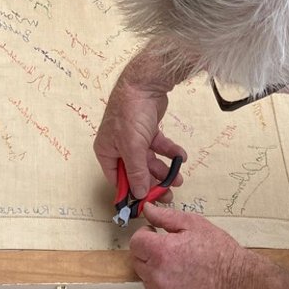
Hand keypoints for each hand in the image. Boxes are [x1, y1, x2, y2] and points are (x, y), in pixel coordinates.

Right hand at [95, 64, 185, 199]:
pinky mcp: (148, 130)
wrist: (145, 84)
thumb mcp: (132, 148)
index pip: (117, 180)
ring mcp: (134, 138)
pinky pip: (159, 147)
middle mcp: (118, 146)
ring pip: (149, 161)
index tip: (146, 204)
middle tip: (168, 195)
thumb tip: (139, 194)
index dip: (131, 193)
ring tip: (179, 179)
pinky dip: (170, 152)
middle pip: (135, 172)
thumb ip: (136, 173)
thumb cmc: (130, 114)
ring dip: (164, 170)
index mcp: (106, 152)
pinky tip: (182, 157)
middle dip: (152, 183)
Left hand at [130, 204, 246, 288]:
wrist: (237, 279)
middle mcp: (158, 275)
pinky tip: (184, 280)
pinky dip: (167, 287)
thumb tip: (147, 209)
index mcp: (161, 251)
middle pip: (138, 261)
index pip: (135, 242)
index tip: (155, 234)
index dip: (144, 235)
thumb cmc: (218, 249)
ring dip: (156, 270)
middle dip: (148, 252)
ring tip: (178, 264)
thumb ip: (165, 216)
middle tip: (168, 248)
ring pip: (147, 279)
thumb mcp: (193, 224)